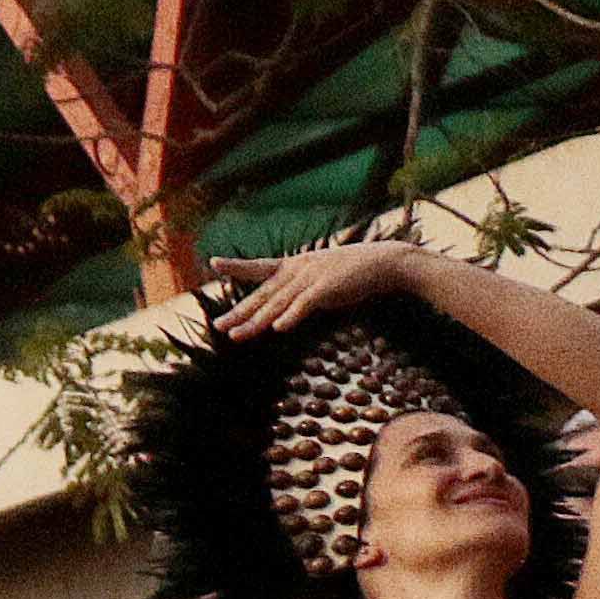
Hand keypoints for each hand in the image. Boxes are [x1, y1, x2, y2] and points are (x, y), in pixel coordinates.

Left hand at [213, 239, 442, 339]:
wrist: (385, 262)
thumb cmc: (353, 273)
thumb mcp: (320, 278)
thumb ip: (300, 292)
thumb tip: (283, 310)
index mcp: (294, 265)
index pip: (259, 266)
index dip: (237, 266)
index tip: (213, 263)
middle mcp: (297, 270)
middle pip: (262, 295)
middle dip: (238, 312)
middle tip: (217, 326)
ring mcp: (311, 278)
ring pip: (276, 304)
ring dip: (256, 322)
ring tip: (236, 336)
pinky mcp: (327, 288)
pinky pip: (304, 305)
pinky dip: (291, 317)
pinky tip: (278, 329)